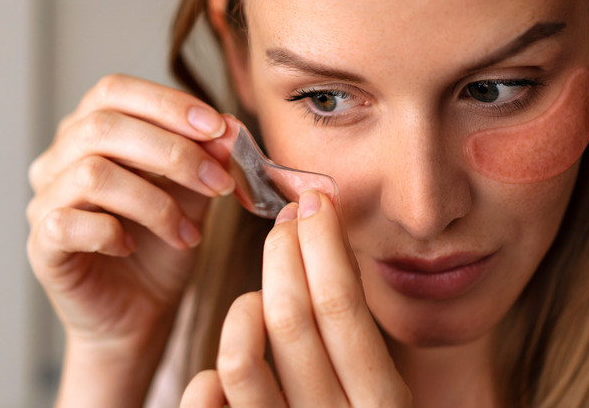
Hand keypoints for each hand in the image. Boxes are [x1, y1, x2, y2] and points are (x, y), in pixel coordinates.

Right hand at [26, 74, 235, 404]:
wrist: (142, 312)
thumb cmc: (163, 247)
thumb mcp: (195, 195)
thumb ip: (207, 158)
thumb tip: (230, 127)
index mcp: (92, 132)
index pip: (115, 90)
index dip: (168, 104)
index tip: (219, 129)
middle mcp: (59, 159)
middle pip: (104, 127)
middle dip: (174, 152)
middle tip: (218, 183)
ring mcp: (44, 201)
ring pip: (92, 174)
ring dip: (155, 202)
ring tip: (188, 234)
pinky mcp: (41, 245)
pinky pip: (68, 223)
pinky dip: (112, 232)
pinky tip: (135, 246)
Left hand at [181, 191, 411, 406]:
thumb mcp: (378, 388)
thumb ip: (355, 334)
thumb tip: (322, 246)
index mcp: (380, 402)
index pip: (342, 305)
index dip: (323, 243)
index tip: (314, 201)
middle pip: (289, 317)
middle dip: (281, 253)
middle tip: (284, 223)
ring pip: (242, 355)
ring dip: (246, 306)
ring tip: (257, 295)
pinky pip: (207, 396)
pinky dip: (212, 370)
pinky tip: (234, 359)